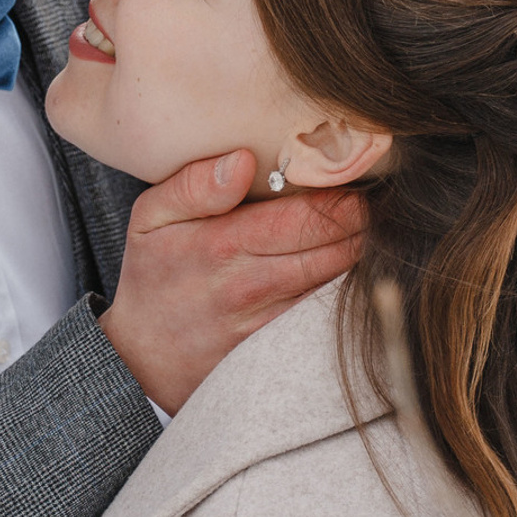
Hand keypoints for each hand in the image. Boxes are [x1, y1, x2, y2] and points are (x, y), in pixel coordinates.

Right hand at [98, 149, 364, 412]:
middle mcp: (251, 285)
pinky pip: (325, 309)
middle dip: (361, 219)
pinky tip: (344, 262)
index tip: (354, 173)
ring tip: (363, 224)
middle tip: (372, 196)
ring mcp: (269, 320)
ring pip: (339, 279)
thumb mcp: (150, 218)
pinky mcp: (280, 344)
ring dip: (359, 250)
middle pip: (336, 247)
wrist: (144, 357)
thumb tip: (243, 159)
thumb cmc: (154, 275)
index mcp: (222, 244)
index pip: (307, 215)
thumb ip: (193, 185)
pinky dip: (343, 283)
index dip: (342, 195)